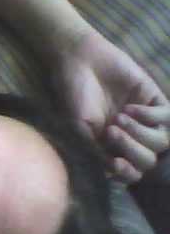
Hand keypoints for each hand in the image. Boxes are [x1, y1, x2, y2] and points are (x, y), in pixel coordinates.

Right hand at [55, 31, 169, 183]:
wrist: (79, 60)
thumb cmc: (73, 94)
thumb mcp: (78, 127)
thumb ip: (96, 151)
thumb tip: (114, 173)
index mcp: (110, 147)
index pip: (131, 172)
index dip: (127, 173)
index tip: (115, 163)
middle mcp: (130, 136)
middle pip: (149, 160)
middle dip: (132, 149)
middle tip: (112, 131)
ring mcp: (144, 119)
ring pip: (162, 142)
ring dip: (141, 132)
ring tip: (120, 116)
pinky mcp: (154, 99)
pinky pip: (168, 118)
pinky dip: (151, 116)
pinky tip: (131, 107)